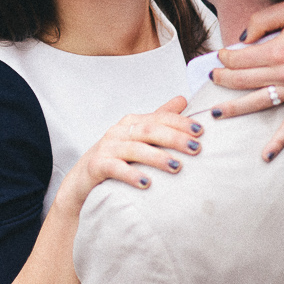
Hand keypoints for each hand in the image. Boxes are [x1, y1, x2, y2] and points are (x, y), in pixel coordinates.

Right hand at [57, 96, 203, 212]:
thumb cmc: (116, 157)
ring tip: (176, 167)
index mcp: (132, 122)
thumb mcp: (138, 137)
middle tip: (196, 149)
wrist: (82, 181)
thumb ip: (159, 119)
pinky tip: (146, 184)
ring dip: (157, 157)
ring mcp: (107, 147)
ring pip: (135, 149)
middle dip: (174, 138)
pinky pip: (114, 168)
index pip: (160, 118)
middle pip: (150, 130)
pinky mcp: (96, 165)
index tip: (202, 131)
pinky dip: (131, 175)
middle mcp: (119, 131)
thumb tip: (183, 99)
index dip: (181, 123)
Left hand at [209, 0, 283, 160]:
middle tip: (213, 78)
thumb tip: (242, 38)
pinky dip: (279, 141)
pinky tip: (265, 155)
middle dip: (223, 79)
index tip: (221, 56)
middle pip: (243, 80)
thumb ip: (262, 20)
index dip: (225, 57)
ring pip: (259, 102)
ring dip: (235, 108)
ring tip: (216, 113)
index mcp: (279, 50)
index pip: (240, 58)